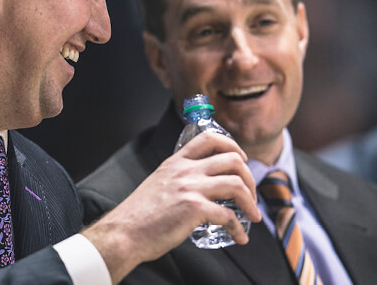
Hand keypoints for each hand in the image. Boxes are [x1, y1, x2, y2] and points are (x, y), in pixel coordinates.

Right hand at [81, 131, 261, 282]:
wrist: (124, 233)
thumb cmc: (139, 215)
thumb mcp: (158, 183)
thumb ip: (178, 179)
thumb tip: (200, 187)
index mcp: (176, 162)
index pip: (210, 138)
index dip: (233, 146)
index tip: (242, 159)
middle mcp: (185, 170)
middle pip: (232, 159)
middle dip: (249, 177)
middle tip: (251, 194)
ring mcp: (191, 188)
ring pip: (236, 184)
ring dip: (251, 201)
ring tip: (253, 215)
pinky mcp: (194, 209)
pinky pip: (228, 216)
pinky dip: (239, 228)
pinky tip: (239, 237)